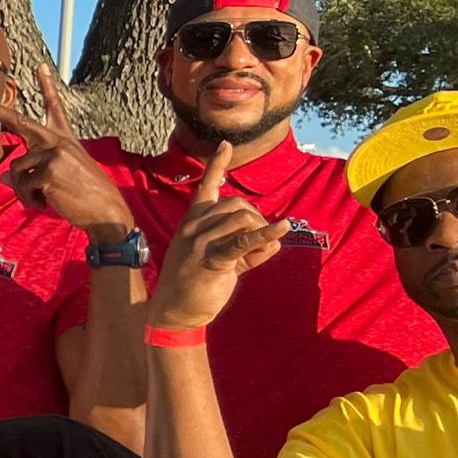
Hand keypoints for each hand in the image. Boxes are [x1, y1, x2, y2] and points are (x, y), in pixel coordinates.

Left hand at [0, 65, 137, 241]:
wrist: (105, 211)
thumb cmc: (82, 195)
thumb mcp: (57, 178)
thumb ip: (32, 171)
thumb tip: (4, 175)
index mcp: (64, 139)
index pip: (54, 107)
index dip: (47, 86)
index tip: (39, 66)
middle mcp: (58, 141)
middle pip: (19, 121)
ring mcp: (54, 153)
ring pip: (16, 170)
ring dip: (23, 191)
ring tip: (44, 199)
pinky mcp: (49, 171)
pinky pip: (21, 186)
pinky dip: (29, 200)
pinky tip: (46, 203)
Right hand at [149, 143, 287, 330]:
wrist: (175, 312)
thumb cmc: (195, 284)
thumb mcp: (219, 259)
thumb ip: (245, 247)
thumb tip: (274, 242)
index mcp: (192, 223)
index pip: (206, 187)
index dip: (217, 165)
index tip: (226, 145)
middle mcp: (194, 227)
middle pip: (236, 204)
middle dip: (256, 219)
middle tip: (260, 241)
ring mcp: (201, 241)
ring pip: (243, 219)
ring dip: (262, 233)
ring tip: (261, 253)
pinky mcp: (213, 258)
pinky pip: (244, 241)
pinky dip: (266, 235)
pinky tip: (282, 231)